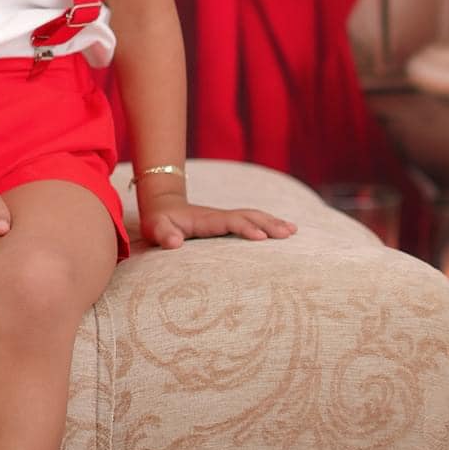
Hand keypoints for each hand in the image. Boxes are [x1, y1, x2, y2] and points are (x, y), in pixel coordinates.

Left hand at [139, 198, 296, 250]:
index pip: (229, 222)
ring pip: (253, 216)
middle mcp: (219, 216)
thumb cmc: (159, 222)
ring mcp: (225, 218)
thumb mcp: (155, 228)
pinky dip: (269, 223)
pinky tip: (285, 230)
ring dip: (272, 222)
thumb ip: (164, 234)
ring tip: (293, 231)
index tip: (261, 238)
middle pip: (247, 216)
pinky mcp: (228, 222)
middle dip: (267, 224)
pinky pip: (252, 220)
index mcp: (205, 219)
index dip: (245, 228)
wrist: (161, 207)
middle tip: (288, 233)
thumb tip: (174, 242)